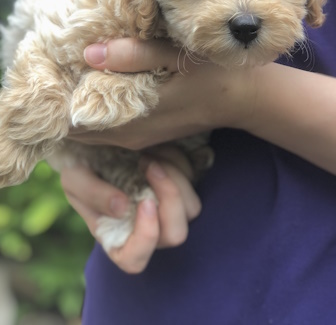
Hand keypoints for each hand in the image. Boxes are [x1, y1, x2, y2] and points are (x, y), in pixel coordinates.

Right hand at [61, 146, 201, 272]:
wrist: (97, 145)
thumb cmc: (82, 167)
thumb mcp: (74, 179)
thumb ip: (92, 195)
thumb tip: (122, 207)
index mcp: (116, 239)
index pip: (135, 260)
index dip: (146, 237)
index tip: (143, 202)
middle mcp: (146, 230)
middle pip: (176, 235)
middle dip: (169, 198)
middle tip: (148, 166)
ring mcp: (166, 211)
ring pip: (191, 209)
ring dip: (175, 178)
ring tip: (148, 158)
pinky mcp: (181, 188)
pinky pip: (192, 180)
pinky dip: (177, 162)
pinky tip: (155, 151)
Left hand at [68, 38, 252, 148]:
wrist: (245, 100)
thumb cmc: (214, 74)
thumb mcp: (178, 58)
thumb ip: (134, 55)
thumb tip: (88, 53)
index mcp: (135, 118)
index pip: (76, 122)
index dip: (57, 102)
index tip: (49, 75)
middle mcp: (132, 135)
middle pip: (78, 131)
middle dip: (62, 105)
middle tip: (55, 72)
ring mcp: (140, 138)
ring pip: (92, 132)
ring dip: (77, 110)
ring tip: (70, 77)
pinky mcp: (147, 135)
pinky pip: (108, 131)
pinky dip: (94, 114)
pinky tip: (95, 88)